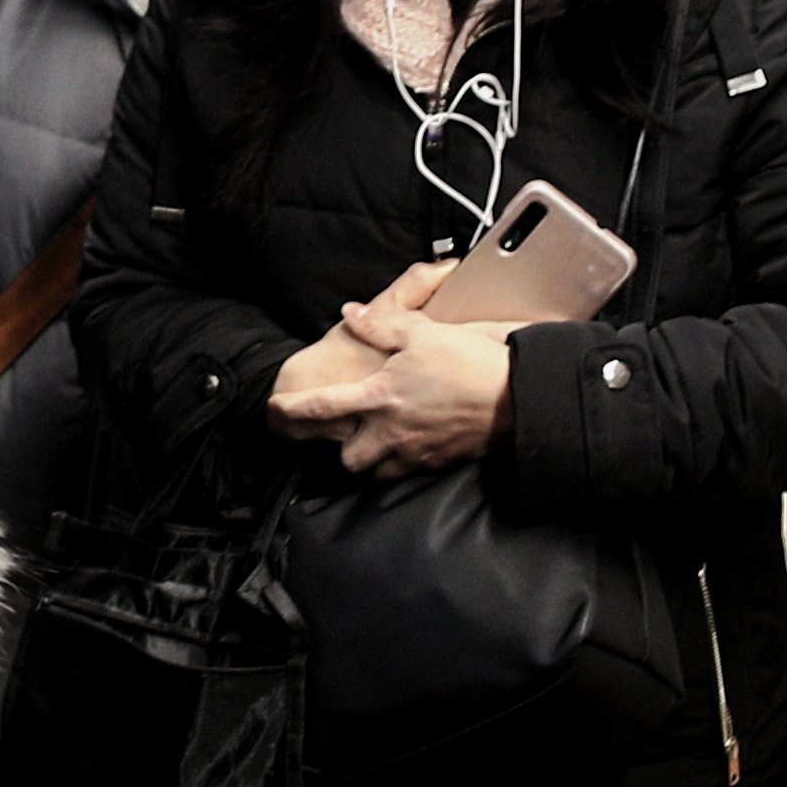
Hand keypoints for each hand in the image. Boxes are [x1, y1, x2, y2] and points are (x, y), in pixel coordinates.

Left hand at [276, 300, 512, 472]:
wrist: (514, 397)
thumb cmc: (466, 361)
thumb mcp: (420, 331)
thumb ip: (379, 324)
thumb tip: (349, 314)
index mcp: (379, 396)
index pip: (323, 406)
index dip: (292, 409)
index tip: (272, 410)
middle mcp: (391, 431)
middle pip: (348, 458)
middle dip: (342, 450)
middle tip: (348, 432)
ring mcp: (415, 452)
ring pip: (377, 471)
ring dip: (372, 459)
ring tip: (379, 440)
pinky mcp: (438, 463)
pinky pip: (408, 471)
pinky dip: (402, 461)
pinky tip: (412, 442)